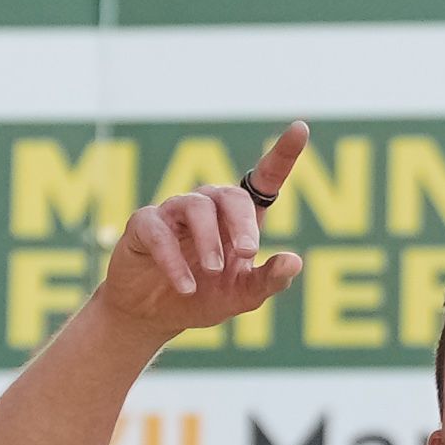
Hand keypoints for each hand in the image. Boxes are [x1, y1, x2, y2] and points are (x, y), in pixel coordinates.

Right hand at [94, 120, 306, 338]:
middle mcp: (208, 207)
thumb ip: (270, 279)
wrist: (154, 315)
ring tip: (213, 270)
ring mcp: (174, 213)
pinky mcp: (144, 226)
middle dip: (242, 223)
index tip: (301, 128)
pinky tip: (186, 286)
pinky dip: (173, 259)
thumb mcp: (244, 295)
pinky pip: (159, 232)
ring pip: (195, 207)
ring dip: (208, 239)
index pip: (265, 179)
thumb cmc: (205, 295)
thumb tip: (295, 260)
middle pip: (230, 195)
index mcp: (238, 218)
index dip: (282, 155)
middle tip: (248, 253)